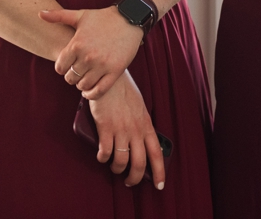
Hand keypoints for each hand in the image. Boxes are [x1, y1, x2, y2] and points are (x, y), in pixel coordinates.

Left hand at [41, 5, 141, 98]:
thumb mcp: (80, 15)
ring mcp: (102, 65)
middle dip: (71, 77)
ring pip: (83, 86)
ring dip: (81, 85)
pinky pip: (100, 91)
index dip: (61, 68)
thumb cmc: (102, 17)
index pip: (60, 67)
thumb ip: (58, 16)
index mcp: (76, 44)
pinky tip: (90, 91)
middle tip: (76, 73)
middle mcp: (88, 56)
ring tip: (84, 80)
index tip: (67, 66)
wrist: (128, 18)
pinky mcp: (115, 71)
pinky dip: (92, 94)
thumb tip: (39, 13)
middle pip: (71, 78)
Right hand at [87, 72, 165, 189]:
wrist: (109, 75)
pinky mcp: (105, 127)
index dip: (159, 173)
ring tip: (114, 169)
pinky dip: (103, 158)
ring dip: (117, 169)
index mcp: (146, 125)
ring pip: (121, 161)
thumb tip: (140, 142)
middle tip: (129, 182)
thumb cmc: (123, 90)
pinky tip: (101, 157)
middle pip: (139, 163)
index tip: (159, 186)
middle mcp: (135, 130)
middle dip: (134, 178)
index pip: (157, 154)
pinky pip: (105, 152)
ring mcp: (120, 129)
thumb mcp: (140, 107)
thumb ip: (141, 124)